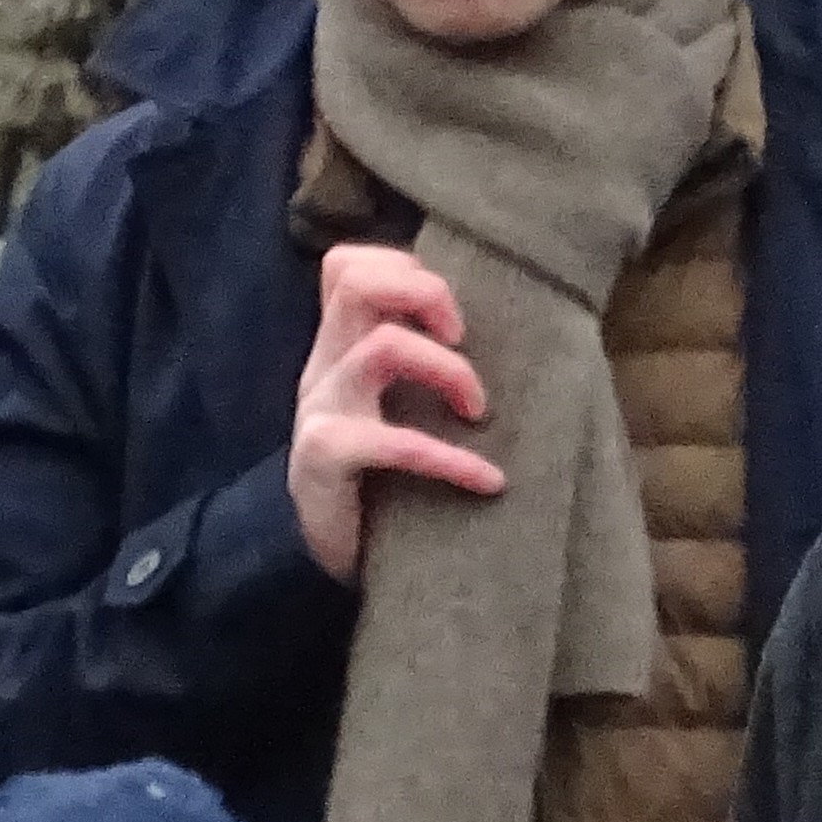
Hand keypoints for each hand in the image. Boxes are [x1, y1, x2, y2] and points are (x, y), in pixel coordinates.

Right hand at [287, 243, 506, 583]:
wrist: (326, 555)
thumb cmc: (379, 478)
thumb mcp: (393, 408)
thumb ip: (419, 365)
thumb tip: (501, 333)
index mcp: (340, 347)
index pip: (346, 266)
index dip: (401, 267)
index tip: (450, 315)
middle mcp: (325, 367)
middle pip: (357, 284)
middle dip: (427, 295)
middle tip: (465, 340)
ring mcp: (320, 409)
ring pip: (380, 347)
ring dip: (448, 370)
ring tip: (479, 411)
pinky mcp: (323, 458)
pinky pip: (390, 441)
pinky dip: (449, 459)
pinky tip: (488, 481)